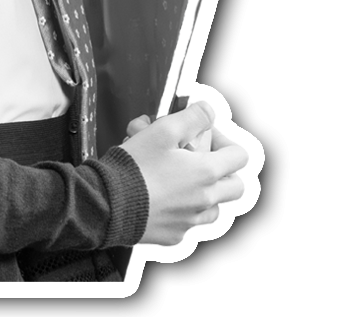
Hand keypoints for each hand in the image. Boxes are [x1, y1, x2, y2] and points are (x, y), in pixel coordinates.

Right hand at [120, 101, 247, 245]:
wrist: (107, 204)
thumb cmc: (133, 168)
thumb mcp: (162, 130)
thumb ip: (192, 118)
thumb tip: (208, 111)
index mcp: (206, 173)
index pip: (239, 156)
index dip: (225, 141)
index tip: (204, 137)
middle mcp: (205, 200)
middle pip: (235, 186)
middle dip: (222, 171)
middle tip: (199, 161)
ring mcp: (190, 220)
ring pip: (214, 208)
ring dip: (204, 192)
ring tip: (179, 180)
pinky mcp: (174, 235)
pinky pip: (188, 222)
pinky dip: (181, 210)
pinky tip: (160, 198)